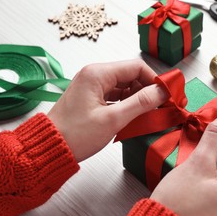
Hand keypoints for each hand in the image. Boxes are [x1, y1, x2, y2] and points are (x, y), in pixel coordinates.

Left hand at [48, 59, 167, 161]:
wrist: (49, 149)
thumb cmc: (75, 135)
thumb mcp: (113, 119)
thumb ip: (141, 103)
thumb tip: (162, 91)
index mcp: (97, 74)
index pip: (136, 67)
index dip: (155, 79)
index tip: (167, 94)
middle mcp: (95, 75)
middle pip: (131, 75)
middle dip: (148, 90)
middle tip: (162, 106)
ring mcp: (93, 86)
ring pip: (125, 86)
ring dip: (139, 98)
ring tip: (150, 113)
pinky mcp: (92, 97)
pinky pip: (116, 95)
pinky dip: (128, 104)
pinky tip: (135, 116)